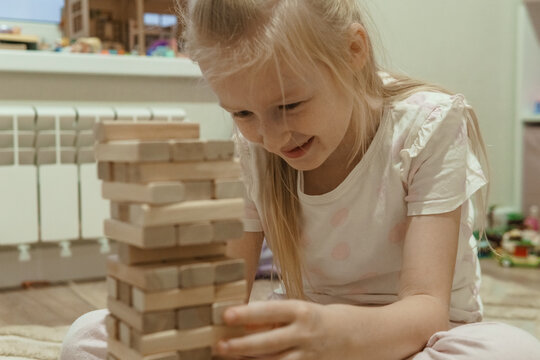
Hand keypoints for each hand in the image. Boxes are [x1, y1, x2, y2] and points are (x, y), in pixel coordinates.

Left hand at [216, 300, 353, 359]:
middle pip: (267, 343)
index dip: (246, 314)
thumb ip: (276, 318)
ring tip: (229, 358)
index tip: (226, 315)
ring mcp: (309, 356)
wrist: (362, 337)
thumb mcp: (302, 311)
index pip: (269, 311)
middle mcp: (305, 334)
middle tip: (219, 346)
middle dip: (240, 346)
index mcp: (302, 311)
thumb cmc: (325, 319)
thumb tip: (247, 324)